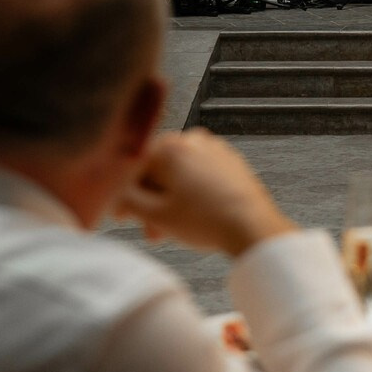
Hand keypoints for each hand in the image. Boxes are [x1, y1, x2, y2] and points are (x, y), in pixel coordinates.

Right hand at [114, 129, 297, 257]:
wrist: (253, 227)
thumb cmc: (208, 220)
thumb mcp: (155, 214)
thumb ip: (127, 199)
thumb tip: (118, 194)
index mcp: (171, 146)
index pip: (134, 167)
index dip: (122, 195)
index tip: (120, 215)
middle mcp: (194, 140)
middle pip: (157, 170)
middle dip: (149, 202)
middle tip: (146, 228)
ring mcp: (215, 149)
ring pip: (178, 175)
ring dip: (167, 202)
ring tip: (167, 230)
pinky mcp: (231, 163)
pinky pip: (199, 176)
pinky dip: (188, 195)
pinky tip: (188, 218)